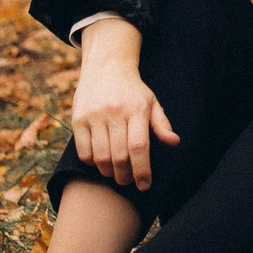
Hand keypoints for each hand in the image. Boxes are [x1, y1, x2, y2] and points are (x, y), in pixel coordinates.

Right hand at [72, 19, 180, 190]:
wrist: (106, 68)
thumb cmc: (133, 91)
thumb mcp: (152, 102)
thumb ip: (162, 124)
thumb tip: (174, 142)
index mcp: (136, 109)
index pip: (139, 146)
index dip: (142, 170)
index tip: (145, 185)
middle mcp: (114, 112)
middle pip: (119, 156)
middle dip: (125, 176)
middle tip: (129, 181)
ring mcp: (94, 115)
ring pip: (100, 156)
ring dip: (109, 172)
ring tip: (116, 173)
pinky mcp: (78, 119)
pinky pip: (84, 151)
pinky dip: (92, 163)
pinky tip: (100, 161)